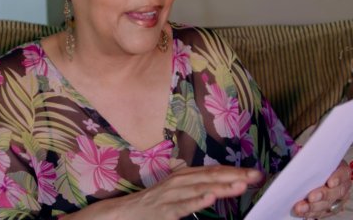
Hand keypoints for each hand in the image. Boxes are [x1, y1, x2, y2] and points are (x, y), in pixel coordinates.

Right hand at [111, 165, 262, 219]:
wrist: (127, 212)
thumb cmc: (155, 203)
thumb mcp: (178, 191)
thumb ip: (197, 187)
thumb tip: (221, 186)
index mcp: (186, 175)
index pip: (214, 171)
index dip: (234, 171)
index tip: (255, 173)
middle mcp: (180, 181)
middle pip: (211, 176)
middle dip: (234, 175)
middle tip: (256, 175)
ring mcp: (172, 194)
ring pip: (200, 188)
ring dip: (221, 186)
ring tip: (240, 184)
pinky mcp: (165, 209)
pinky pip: (183, 205)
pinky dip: (196, 200)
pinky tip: (209, 197)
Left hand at [293, 160, 351, 218]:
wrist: (308, 171)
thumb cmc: (311, 160)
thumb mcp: (311, 155)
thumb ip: (309, 156)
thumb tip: (298, 154)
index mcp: (340, 168)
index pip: (343, 173)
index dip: (338, 178)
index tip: (330, 182)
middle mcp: (342, 185)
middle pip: (336, 192)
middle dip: (323, 195)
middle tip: (311, 197)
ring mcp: (336, 198)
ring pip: (327, 204)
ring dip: (313, 207)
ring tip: (300, 207)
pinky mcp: (329, 208)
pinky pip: (321, 213)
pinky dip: (310, 213)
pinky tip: (300, 211)